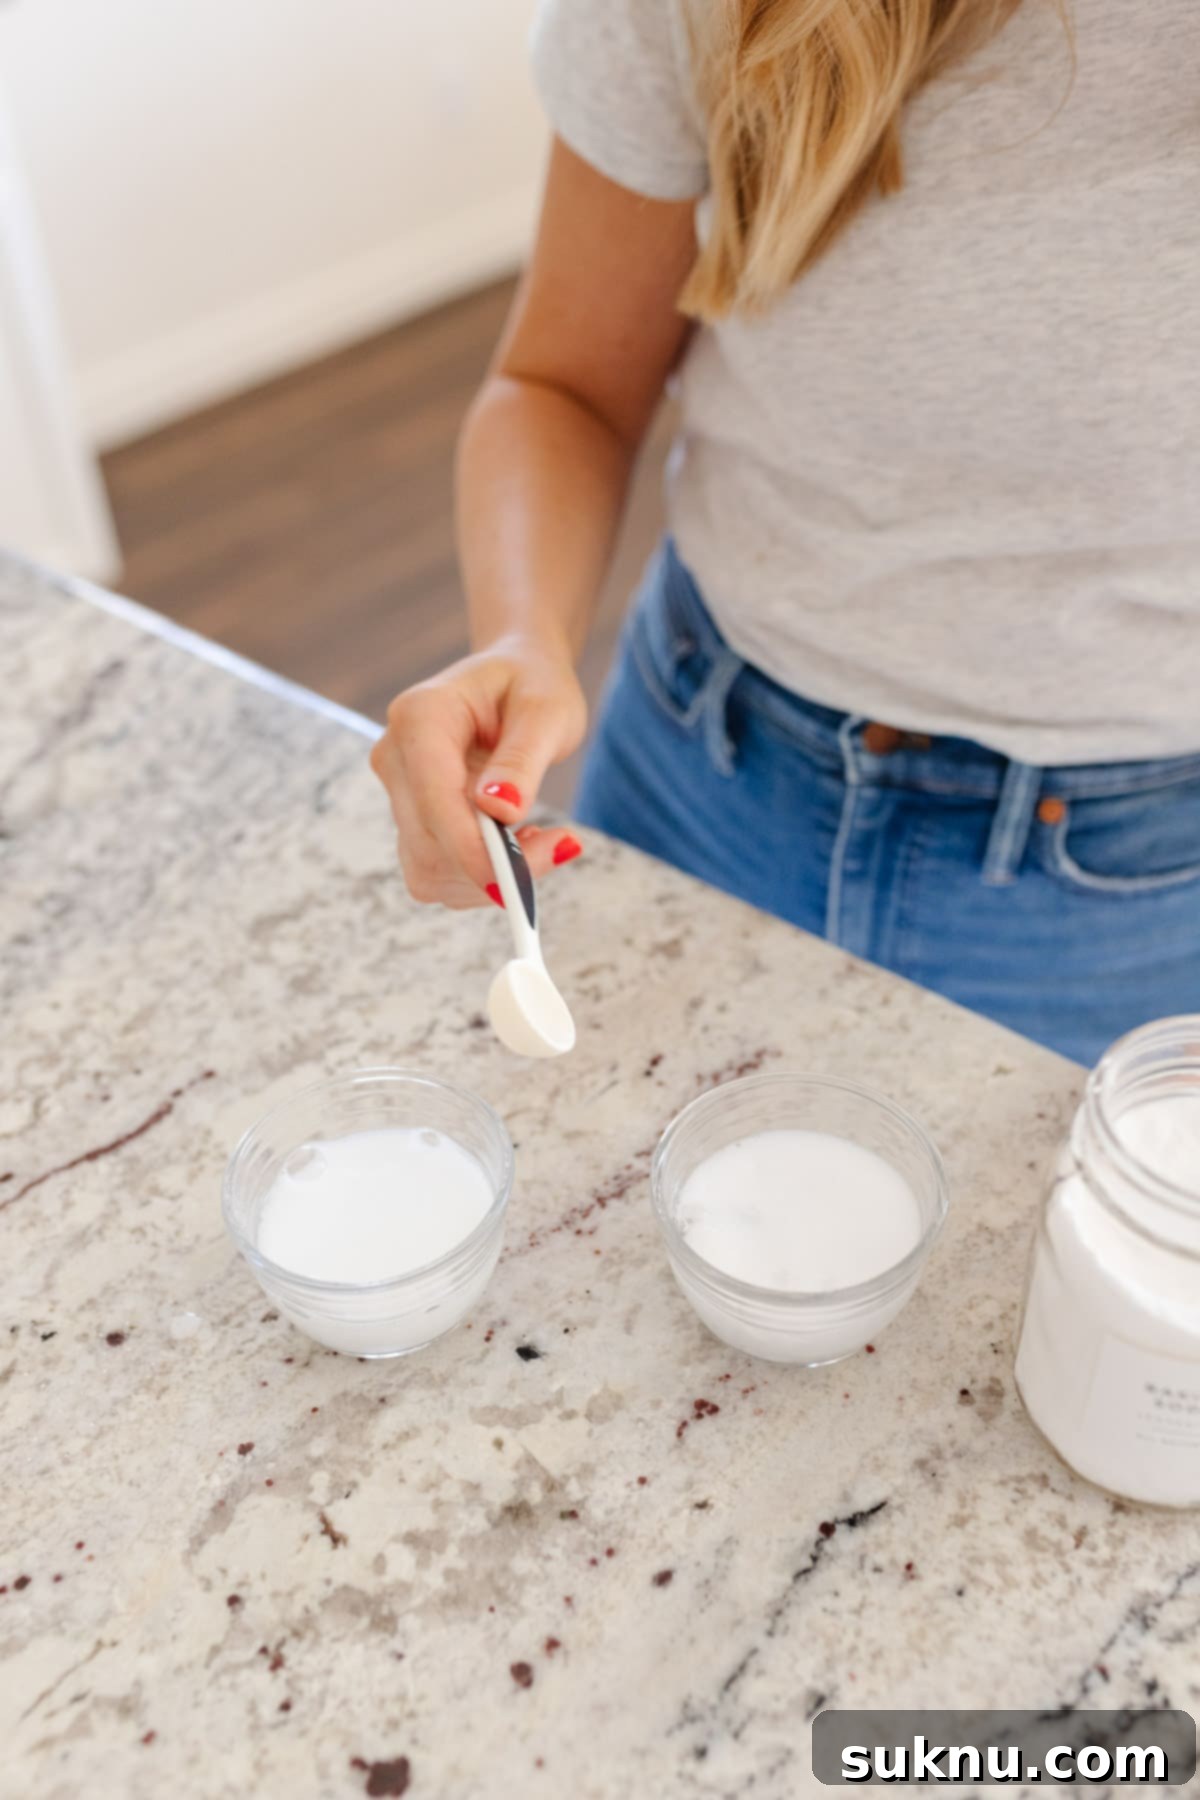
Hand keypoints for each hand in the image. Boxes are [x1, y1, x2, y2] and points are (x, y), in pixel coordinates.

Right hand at [369, 635, 587, 907]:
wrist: (513, 676)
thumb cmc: (532, 685)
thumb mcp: (546, 711)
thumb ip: (522, 759)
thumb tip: (500, 811)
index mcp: (420, 717)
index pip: (436, 803)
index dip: (476, 852)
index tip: (526, 874)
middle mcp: (395, 755)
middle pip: (429, 846)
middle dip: (494, 867)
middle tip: (561, 845)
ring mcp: (397, 791)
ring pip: (428, 870)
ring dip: (487, 876)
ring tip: (538, 839)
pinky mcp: (409, 818)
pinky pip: (436, 872)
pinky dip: (478, 875)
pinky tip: (513, 843)